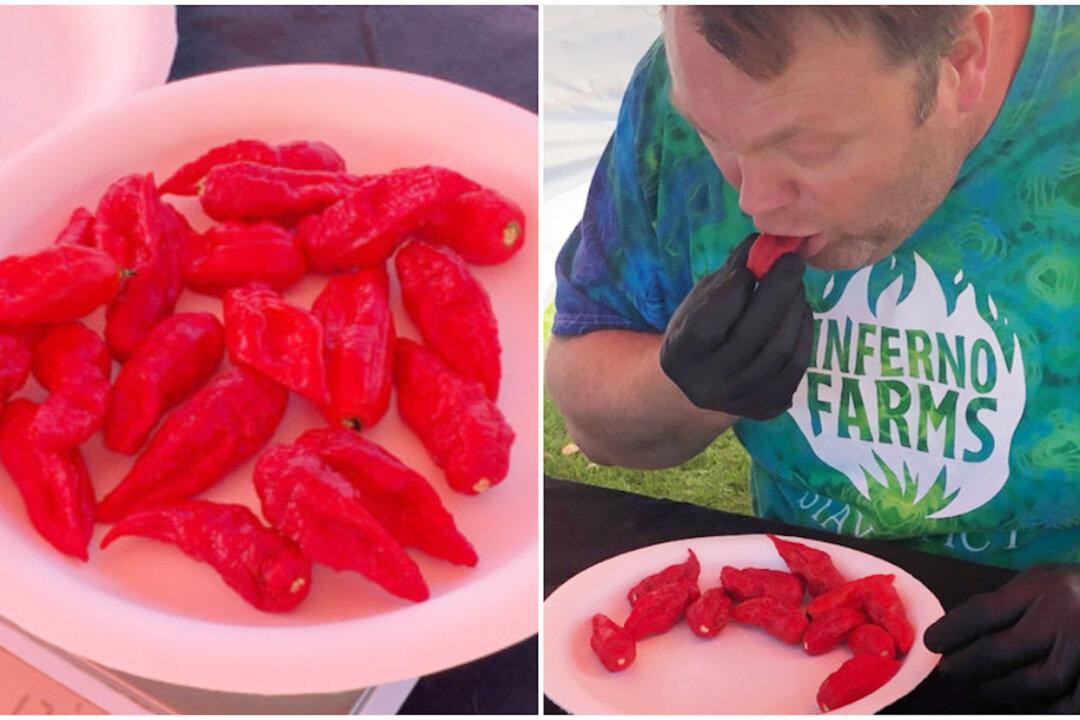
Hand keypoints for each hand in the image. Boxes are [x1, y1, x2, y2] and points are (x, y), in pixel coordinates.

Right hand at [659, 233, 812, 420]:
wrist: (702, 382)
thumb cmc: (701, 328)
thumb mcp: (702, 299)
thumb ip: (730, 273)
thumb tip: (764, 242)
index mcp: (679, 355)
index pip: (705, 325)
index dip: (730, 294)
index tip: (749, 266)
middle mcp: (704, 386)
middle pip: (750, 337)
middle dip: (776, 293)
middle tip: (791, 262)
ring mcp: (736, 402)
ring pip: (779, 353)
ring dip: (794, 312)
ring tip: (795, 288)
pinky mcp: (765, 409)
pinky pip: (795, 369)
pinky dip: (802, 334)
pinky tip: (799, 313)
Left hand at [924, 564, 1079, 710]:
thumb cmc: (1073, 589)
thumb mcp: (1041, 578)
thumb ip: (1007, 600)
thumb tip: (959, 630)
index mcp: (1046, 589)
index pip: (985, 612)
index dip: (951, 631)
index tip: (932, 642)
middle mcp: (1066, 619)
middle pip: (1000, 651)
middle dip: (966, 664)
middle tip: (949, 669)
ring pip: (1031, 684)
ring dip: (996, 689)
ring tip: (978, 684)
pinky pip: (1061, 705)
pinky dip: (1034, 707)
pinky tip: (1016, 700)